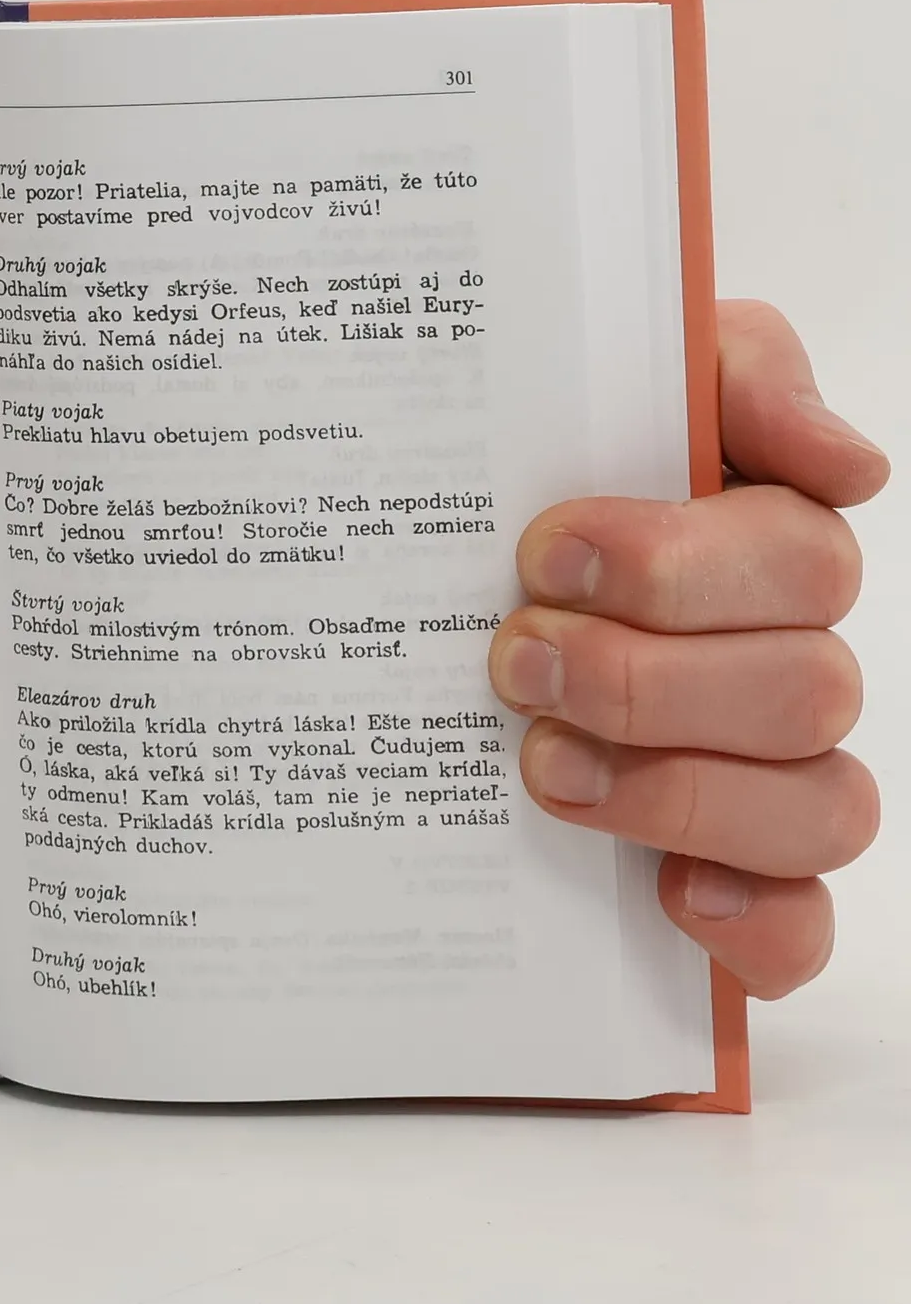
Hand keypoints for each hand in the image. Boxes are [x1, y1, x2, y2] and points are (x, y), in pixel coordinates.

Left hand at [490, 300, 886, 998]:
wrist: (455, 591)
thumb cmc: (545, 489)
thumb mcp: (622, 387)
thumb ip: (735, 375)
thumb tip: (849, 463)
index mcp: (766, 552)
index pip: (801, 561)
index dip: (676, 567)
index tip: (543, 560)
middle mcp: (783, 668)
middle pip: (804, 688)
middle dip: (644, 680)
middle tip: (514, 662)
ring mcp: (770, 779)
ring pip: (819, 806)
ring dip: (679, 791)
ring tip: (540, 764)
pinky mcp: (738, 881)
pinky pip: (801, 928)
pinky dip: (755, 922)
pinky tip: (673, 897)